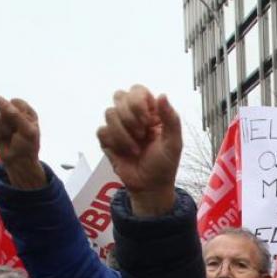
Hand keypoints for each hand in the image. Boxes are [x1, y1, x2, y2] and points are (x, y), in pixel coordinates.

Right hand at [0, 97, 45, 188]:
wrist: (19, 161)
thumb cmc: (27, 145)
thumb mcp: (27, 130)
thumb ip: (14, 114)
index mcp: (25, 109)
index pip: (16, 103)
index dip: (18, 116)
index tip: (24, 126)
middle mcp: (11, 110)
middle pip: (4, 109)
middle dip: (10, 124)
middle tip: (17, 133)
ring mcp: (0, 117)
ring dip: (2, 130)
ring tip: (9, 136)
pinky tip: (1, 138)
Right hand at [97, 85, 182, 214]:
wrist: (150, 187)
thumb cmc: (164, 164)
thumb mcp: (174, 143)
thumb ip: (171, 119)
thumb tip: (162, 95)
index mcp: (150, 112)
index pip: (137, 90)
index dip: (139, 102)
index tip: (148, 121)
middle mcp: (132, 116)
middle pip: (119, 96)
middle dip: (130, 116)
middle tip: (143, 134)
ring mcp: (118, 127)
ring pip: (109, 113)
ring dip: (124, 134)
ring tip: (136, 149)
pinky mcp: (107, 140)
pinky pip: (102, 130)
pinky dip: (115, 142)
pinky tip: (125, 153)